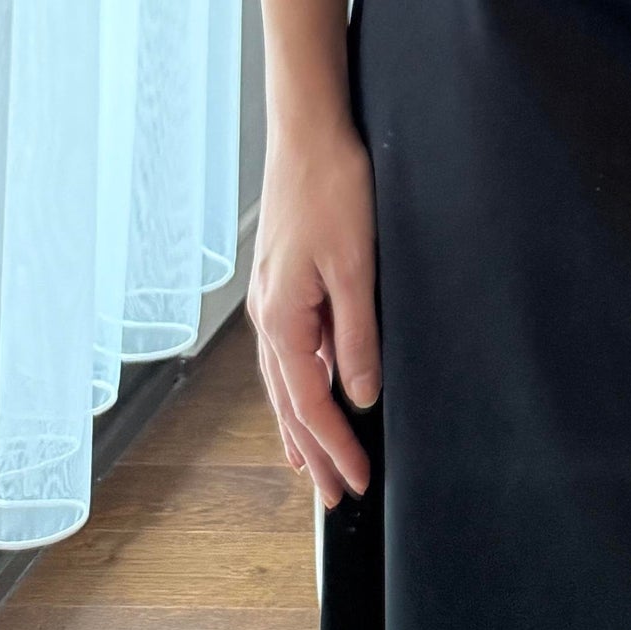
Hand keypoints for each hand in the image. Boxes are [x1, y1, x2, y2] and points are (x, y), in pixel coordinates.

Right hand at [248, 116, 381, 506]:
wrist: (308, 131)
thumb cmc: (331, 187)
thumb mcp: (356, 266)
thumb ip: (359, 334)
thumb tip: (362, 394)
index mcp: (281, 318)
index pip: (309, 403)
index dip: (336, 446)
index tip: (358, 481)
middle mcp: (267, 316)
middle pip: (289, 404)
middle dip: (315, 452)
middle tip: (336, 498)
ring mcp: (271, 299)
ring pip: (285, 381)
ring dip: (303, 425)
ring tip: (315, 465)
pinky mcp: (282, 281)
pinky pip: (290, 351)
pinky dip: (301, 384)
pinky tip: (314, 392)